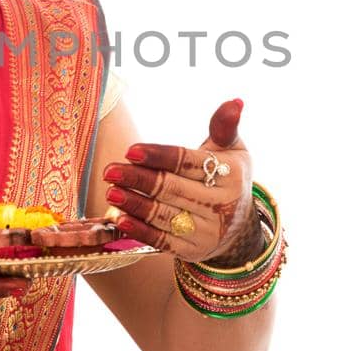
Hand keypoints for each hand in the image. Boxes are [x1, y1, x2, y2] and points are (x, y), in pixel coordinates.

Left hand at [103, 98, 257, 264]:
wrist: (239, 226)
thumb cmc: (226, 177)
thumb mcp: (232, 150)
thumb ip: (224, 127)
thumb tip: (235, 101)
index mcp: (230, 176)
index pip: (189, 163)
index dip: (159, 156)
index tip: (131, 151)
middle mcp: (221, 205)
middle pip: (173, 189)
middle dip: (139, 180)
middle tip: (110, 171)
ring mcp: (208, 231)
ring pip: (165, 216)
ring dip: (135, 205)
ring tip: (111, 193)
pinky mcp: (193, 250)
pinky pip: (163, 241)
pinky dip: (140, 231)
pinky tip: (120, 220)